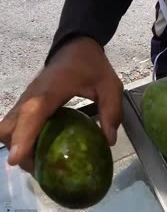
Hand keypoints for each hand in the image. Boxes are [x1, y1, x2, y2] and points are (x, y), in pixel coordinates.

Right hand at [0, 37, 122, 172]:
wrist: (77, 46)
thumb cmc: (92, 65)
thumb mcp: (110, 86)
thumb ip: (111, 112)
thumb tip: (108, 141)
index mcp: (50, 92)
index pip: (31, 115)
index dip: (23, 138)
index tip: (16, 159)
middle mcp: (31, 97)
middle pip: (8, 127)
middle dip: (17, 148)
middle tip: (39, 165)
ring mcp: (26, 99)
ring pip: (8, 126)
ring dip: (17, 145)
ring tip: (41, 160)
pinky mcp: (28, 103)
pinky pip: (16, 123)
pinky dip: (22, 137)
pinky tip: (41, 147)